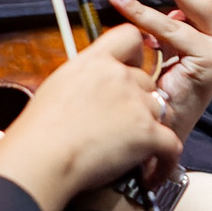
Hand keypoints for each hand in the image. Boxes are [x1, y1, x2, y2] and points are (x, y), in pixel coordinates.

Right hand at [0, 21, 183, 210]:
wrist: (43, 156)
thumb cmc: (40, 130)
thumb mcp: (58, 85)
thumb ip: (83, 79)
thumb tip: (90, 88)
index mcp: (96, 61)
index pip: (129, 37)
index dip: (136, 53)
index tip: (133, 66)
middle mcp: (120, 76)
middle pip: (147, 81)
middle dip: (139, 102)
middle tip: (124, 124)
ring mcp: (137, 104)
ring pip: (162, 110)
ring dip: (152, 129)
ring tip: (137, 151)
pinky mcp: (148, 132)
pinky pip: (171, 144)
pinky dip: (165, 162)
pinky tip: (151, 173)